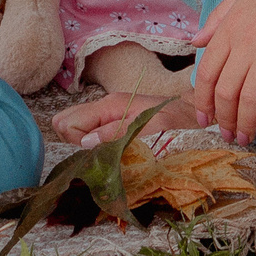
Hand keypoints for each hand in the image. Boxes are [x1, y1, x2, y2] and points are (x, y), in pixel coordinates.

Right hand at [51, 88, 207, 147]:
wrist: (190, 108)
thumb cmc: (172, 116)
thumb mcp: (148, 125)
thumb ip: (116, 132)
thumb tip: (85, 142)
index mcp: (109, 105)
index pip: (69, 121)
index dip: (75, 140)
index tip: (95, 151)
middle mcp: (104, 105)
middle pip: (64, 119)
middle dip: (71, 139)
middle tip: (95, 151)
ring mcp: (107, 110)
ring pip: (74, 124)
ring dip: (81, 141)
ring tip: (104, 150)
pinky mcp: (113, 118)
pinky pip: (88, 128)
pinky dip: (91, 140)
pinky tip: (108, 148)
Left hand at [192, 0, 255, 144]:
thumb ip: (219, 16)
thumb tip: (197, 40)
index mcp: (231, 25)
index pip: (207, 72)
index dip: (202, 100)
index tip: (204, 118)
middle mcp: (247, 41)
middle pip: (225, 92)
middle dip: (223, 119)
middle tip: (227, 136)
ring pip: (250, 99)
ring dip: (246, 125)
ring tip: (246, 139)